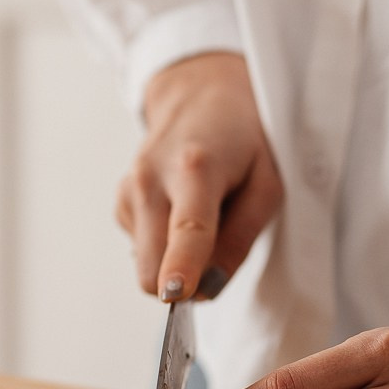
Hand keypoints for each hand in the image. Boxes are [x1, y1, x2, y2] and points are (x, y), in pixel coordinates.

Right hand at [116, 53, 282, 300]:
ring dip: (176, 258)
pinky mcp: (121, 200)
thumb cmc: (243, 141)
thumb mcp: (268, 184)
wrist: (201, 96)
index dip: (181, 264)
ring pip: (146, 261)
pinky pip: (143, 248)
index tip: (176, 293)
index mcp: (196, 167)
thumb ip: (241, 237)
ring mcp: (129, 188)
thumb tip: (209, 287)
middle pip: (153, 261)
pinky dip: (166, 243)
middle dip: (183, 280)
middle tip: (219, 250)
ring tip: (204, 214)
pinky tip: (182, 208)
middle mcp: (151, 177)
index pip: (188, 226)